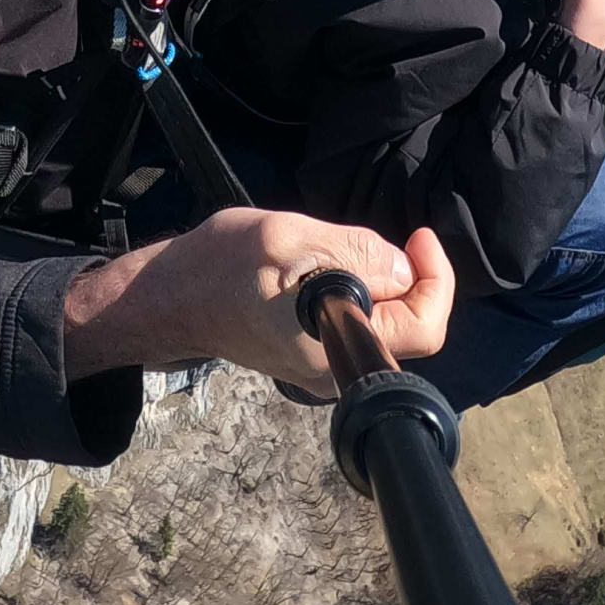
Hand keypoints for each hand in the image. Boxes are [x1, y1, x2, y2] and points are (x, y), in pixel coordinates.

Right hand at [60, 209, 455, 396]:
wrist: (169, 297)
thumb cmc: (220, 267)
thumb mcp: (288, 240)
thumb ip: (352, 252)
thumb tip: (403, 266)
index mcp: (336, 348)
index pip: (425, 327)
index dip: (435, 278)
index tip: (418, 235)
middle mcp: (335, 369)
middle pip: (405, 323)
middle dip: (404, 274)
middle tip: (371, 236)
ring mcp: (320, 364)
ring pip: (379, 319)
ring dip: (375, 277)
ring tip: (334, 244)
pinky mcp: (306, 352)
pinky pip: (352, 319)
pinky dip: (354, 285)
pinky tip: (321, 261)